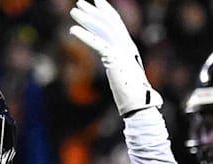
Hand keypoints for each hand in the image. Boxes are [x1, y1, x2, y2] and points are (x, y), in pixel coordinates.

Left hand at [68, 0, 161, 114]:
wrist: (139, 104)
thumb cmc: (132, 94)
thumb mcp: (123, 73)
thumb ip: (117, 64)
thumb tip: (112, 63)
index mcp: (128, 48)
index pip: (117, 24)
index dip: (106, 11)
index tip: (96, 2)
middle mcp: (126, 46)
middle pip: (108, 22)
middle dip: (93, 12)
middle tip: (79, 3)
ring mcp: (121, 52)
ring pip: (102, 29)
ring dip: (87, 19)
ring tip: (74, 12)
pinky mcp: (114, 60)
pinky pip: (98, 44)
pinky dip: (85, 36)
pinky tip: (72, 30)